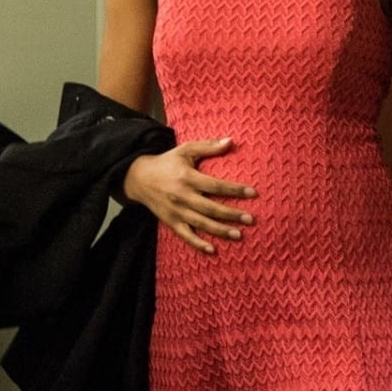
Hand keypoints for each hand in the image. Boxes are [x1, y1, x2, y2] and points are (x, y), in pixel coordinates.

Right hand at [121, 137, 255, 253]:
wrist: (138, 178)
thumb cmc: (167, 162)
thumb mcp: (186, 150)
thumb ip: (208, 146)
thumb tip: (231, 141)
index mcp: (187, 177)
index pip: (215, 186)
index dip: (234, 190)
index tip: (253, 193)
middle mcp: (182, 196)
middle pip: (211, 208)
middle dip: (231, 215)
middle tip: (251, 219)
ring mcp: (176, 211)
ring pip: (201, 224)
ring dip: (220, 231)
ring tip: (239, 235)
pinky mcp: (170, 221)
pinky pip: (185, 235)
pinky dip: (198, 244)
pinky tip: (212, 250)